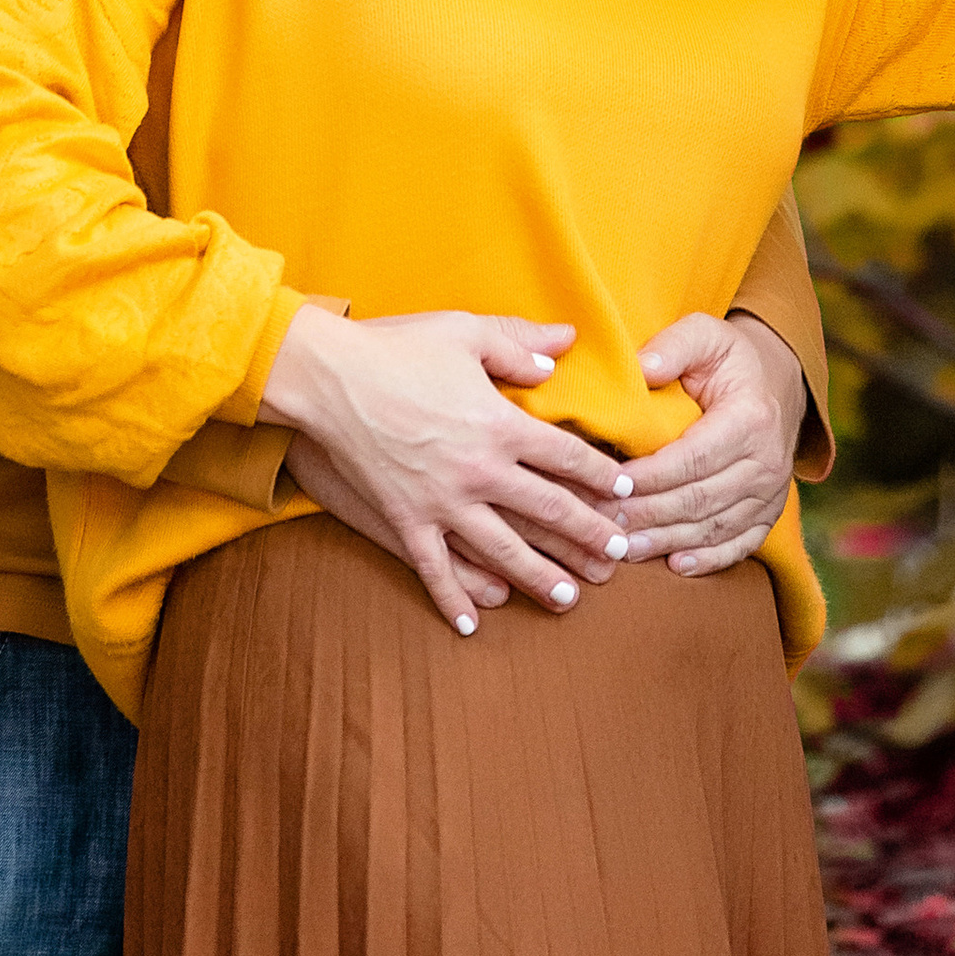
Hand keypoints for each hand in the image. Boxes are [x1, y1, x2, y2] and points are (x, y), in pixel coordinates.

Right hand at [261, 306, 633, 637]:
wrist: (328, 377)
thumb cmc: (398, 347)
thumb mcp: (465, 331)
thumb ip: (517, 342)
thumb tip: (562, 348)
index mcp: (500, 423)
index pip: (566, 456)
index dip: (601, 474)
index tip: (625, 491)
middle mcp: (480, 470)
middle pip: (548, 509)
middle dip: (588, 534)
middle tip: (619, 557)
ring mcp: (442, 501)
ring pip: (503, 550)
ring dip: (539, 577)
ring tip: (568, 598)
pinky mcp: (406, 520)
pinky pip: (435, 568)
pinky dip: (454, 597)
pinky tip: (472, 624)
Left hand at [614, 312, 806, 575]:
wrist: (777, 383)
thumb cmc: (729, 360)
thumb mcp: (706, 334)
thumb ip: (674, 346)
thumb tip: (642, 368)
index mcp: (750, 418)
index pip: (693, 458)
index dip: (651, 477)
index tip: (610, 485)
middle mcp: (767, 461)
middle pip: (700, 499)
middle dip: (648, 515)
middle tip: (603, 523)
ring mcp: (772, 493)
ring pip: (715, 527)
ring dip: (667, 541)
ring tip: (623, 549)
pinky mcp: (769, 514)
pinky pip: (740, 544)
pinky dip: (709, 559)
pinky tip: (676, 565)